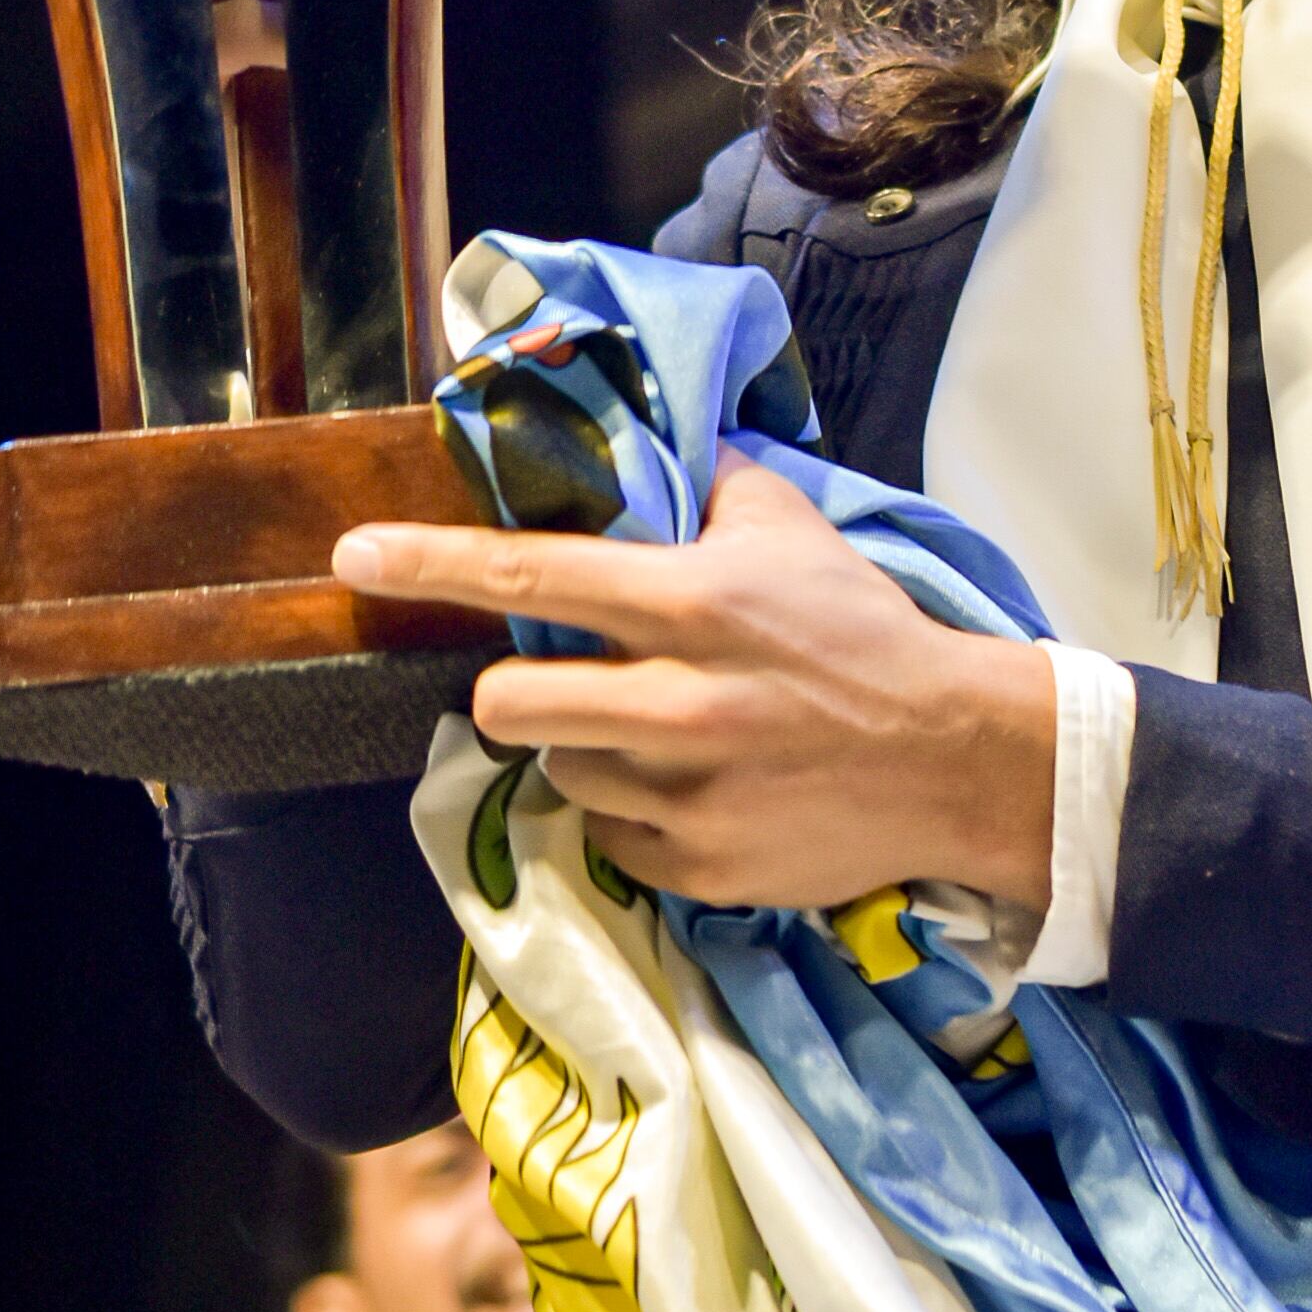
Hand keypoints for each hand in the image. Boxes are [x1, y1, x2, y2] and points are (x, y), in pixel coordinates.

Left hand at [335, 455, 1057, 913]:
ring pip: (560, 774)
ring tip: (660, 741)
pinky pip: (613, 842)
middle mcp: (678, 702)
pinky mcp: (699, 867)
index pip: (534, 574)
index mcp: (692, 604)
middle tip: (570, 684)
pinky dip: (637, 818)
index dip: (433, 563)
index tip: (356, 554)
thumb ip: (714, 483)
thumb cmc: (869, 633)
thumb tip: (657, 443)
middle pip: (510, 702)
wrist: (956, 758)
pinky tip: (697, 794)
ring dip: (588, 754)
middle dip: (523, 690)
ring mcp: (684, 796)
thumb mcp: (795, 531)